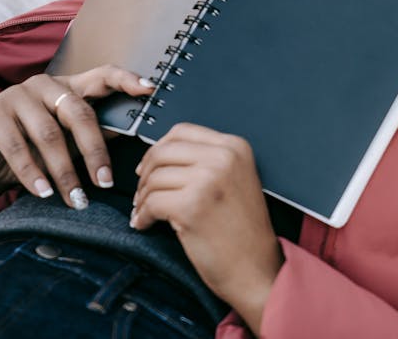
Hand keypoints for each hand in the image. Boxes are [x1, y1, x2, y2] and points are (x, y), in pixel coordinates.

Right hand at [0, 65, 153, 207]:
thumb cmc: (32, 147)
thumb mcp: (68, 141)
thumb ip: (96, 134)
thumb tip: (131, 135)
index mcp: (70, 86)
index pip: (103, 75)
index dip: (126, 80)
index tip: (150, 90)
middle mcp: (45, 85)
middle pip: (79, 113)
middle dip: (95, 151)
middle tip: (106, 182)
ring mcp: (16, 96)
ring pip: (49, 134)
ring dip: (64, 171)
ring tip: (76, 198)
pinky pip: (17, 147)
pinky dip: (33, 174)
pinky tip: (44, 193)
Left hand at [132, 123, 283, 333]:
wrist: (255, 267)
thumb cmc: (243, 230)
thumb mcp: (235, 179)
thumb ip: (206, 160)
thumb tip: (160, 154)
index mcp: (236, 147)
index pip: (182, 131)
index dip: (159, 148)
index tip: (150, 165)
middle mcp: (224, 158)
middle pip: (163, 151)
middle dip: (145, 173)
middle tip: (143, 192)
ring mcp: (208, 180)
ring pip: (154, 177)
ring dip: (142, 197)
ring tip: (145, 212)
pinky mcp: (192, 206)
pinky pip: (151, 202)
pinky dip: (142, 215)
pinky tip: (146, 224)